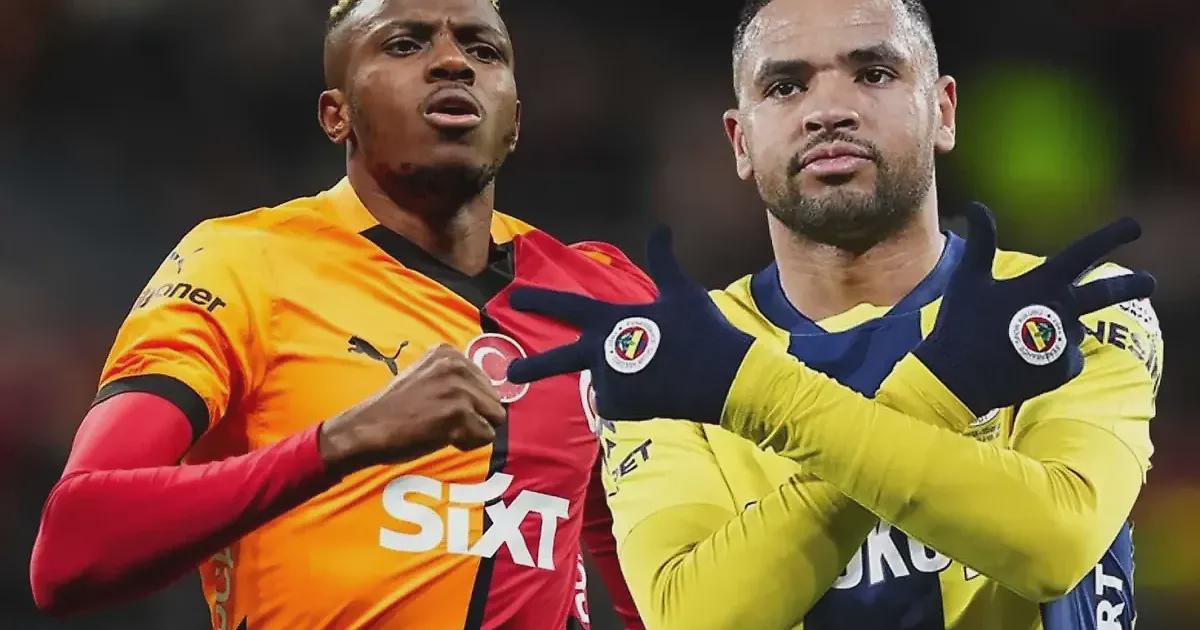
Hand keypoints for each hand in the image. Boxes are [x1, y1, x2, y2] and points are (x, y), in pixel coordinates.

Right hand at [319, 344, 506, 473]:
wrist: (368, 429)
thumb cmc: (395, 410)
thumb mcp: (426, 377)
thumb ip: (455, 378)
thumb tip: (489, 393)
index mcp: (448, 353)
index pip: (486, 383)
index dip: (468, 403)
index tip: (441, 406)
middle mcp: (456, 365)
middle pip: (495, 401)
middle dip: (474, 417)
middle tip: (441, 421)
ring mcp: (458, 389)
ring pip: (494, 419)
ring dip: (472, 430)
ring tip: (442, 428)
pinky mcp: (459, 413)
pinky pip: (485, 436)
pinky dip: (467, 443)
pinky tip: (441, 437)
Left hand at [507, 227, 753, 422]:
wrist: (723, 377)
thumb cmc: (701, 330)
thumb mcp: (681, 291)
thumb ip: (663, 261)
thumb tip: (661, 227)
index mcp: (612, 319)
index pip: (567, 306)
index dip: (539, 299)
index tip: (514, 296)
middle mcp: (602, 352)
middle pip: (558, 360)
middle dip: (531, 367)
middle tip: (510, 373)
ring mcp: (610, 382)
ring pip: (604, 383)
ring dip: (621, 381)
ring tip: (657, 374)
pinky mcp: (623, 408)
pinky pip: (617, 404)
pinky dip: (632, 401)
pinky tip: (656, 392)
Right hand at [913, 203, 1155, 415]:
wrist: (959, 379)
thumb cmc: (961, 324)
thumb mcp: (968, 279)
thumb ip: (981, 241)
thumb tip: (975, 204)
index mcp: (1041, 284)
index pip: (1084, 253)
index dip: (1110, 237)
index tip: (1135, 226)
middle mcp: (1061, 309)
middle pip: (1107, 292)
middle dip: (1132, 284)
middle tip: (1150, 282)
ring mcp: (1065, 341)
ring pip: (1076, 328)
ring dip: (1061, 329)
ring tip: (1020, 341)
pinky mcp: (1064, 369)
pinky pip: (1068, 358)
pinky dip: (1054, 357)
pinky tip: (1025, 362)